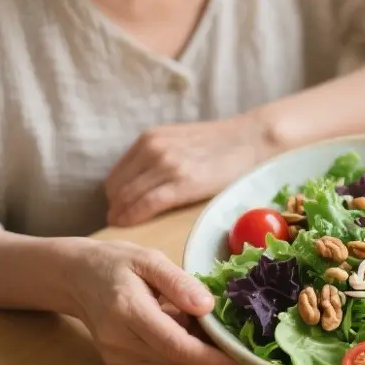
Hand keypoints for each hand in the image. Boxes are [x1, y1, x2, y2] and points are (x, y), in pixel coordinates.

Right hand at [65, 239, 241, 364]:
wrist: (75, 278)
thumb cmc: (115, 263)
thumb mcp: (149, 259)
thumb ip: (178, 283)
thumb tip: (208, 307)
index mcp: (127, 310)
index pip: (174, 344)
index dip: (207, 358)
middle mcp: (118, 341)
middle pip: (175, 359)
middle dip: (203, 346)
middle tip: (206, 315)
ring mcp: (115, 358)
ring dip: (188, 348)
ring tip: (179, 314)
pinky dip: (173, 352)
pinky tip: (165, 326)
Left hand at [105, 114, 273, 226]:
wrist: (250, 140)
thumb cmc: (218, 145)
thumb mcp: (178, 140)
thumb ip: (156, 155)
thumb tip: (136, 182)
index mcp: (150, 139)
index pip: (116, 175)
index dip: (114, 196)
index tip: (117, 209)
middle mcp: (154, 149)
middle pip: (117, 187)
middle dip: (115, 207)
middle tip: (120, 221)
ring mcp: (167, 165)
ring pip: (128, 197)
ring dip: (121, 214)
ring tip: (124, 225)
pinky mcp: (183, 182)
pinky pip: (146, 204)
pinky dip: (133, 216)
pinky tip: (129, 224)